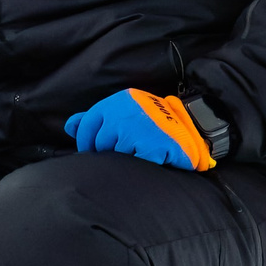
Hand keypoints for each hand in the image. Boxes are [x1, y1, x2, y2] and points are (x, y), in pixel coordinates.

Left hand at [63, 89, 215, 171]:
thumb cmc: (154, 124)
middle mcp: (125, 110)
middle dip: (107, 152)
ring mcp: (138, 127)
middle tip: (121, 156)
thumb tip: (71, 126)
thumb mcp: (125, 113)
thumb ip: (96, 119)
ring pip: (114, 153)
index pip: (88, 122)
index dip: (86, 141)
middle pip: (100, 141)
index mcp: (118, 101)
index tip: (91, 152)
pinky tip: (149, 160)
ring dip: (124, 158)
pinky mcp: (150, 144)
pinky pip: (132, 162)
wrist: (193, 128)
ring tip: (138, 155)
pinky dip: (139, 164)